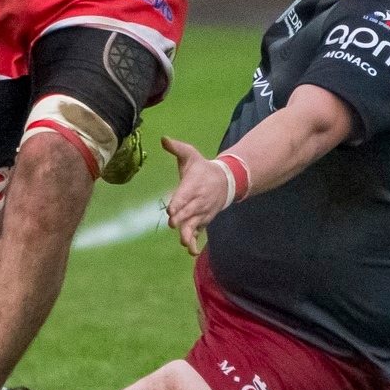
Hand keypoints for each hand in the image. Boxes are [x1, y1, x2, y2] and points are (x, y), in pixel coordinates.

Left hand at [162, 136, 231, 254]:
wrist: (226, 181)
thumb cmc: (202, 168)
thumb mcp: (191, 155)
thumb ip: (177, 147)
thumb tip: (163, 139)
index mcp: (192, 185)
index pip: (185, 194)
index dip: (178, 202)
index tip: (171, 209)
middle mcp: (198, 201)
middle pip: (189, 211)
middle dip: (181, 218)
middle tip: (173, 223)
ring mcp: (202, 212)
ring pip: (194, 224)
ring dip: (189, 233)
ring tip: (185, 242)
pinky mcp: (203, 221)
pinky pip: (199, 232)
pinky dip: (196, 241)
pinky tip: (191, 251)